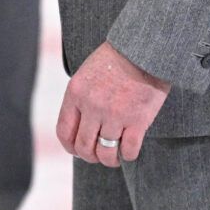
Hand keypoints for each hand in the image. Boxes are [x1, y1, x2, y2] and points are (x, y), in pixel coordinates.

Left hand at [57, 42, 170, 167]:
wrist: (144, 49)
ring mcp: (115, 114)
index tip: (78, 150)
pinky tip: (130, 150)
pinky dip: (129, 155)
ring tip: (115, 157)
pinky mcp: (138, 120)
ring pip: (106, 153)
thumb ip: (81, 98)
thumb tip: (78, 126)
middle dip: (90, 157)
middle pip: (84, 147)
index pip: (64, 132)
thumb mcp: (87, 73)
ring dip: (110, 160)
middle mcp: (92, 105)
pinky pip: (129, 150)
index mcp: (76, 93)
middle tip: (99, 155)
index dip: (70, 147)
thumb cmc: (116, 59)